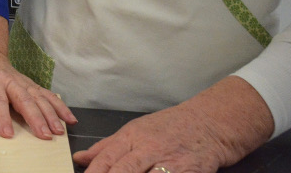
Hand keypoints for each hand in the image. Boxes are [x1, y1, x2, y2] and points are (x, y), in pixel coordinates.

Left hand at [0, 47, 75, 139]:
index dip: (3, 117)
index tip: (8, 134)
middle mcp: (11, 81)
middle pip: (25, 100)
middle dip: (36, 118)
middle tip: (44, 135)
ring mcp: (25, 83)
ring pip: (40, 98)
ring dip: (51, 114)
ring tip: (58, 130)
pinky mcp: (33, 86)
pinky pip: (49, 96)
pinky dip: (60, 107)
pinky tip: (69, 119)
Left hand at [74, 78, 271, 172]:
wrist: (211, 122)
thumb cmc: (171, 127)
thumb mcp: (136, 131)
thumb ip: (107, 147)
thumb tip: (80, 158)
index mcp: (132, 136)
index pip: (106, 158)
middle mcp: (148, 147)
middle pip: (123, 170)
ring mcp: (169, 160)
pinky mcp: (189, 170)